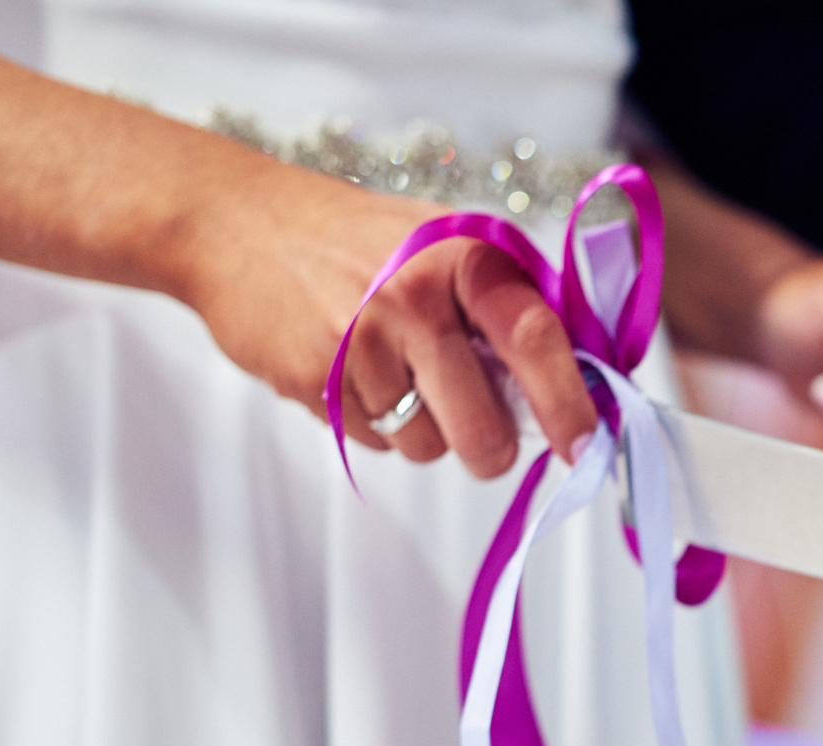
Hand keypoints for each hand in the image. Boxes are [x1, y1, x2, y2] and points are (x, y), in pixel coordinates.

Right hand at [185, 174, 599, 475]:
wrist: (236, 221)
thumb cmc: (358, 242)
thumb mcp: (442, 244)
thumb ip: (504, 308)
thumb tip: (575, 390)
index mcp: (463, 257)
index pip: (536, 339)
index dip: (568, 404)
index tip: (586, 448)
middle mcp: (415, 296)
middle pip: (484, 429)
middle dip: (487, 448)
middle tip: (481, 437)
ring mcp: (361, 340)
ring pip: (426, 447)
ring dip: (420, 430)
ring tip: (391, 372)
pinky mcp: (314, 377)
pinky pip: (373, 442)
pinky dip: (371, 423)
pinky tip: (350, 373)